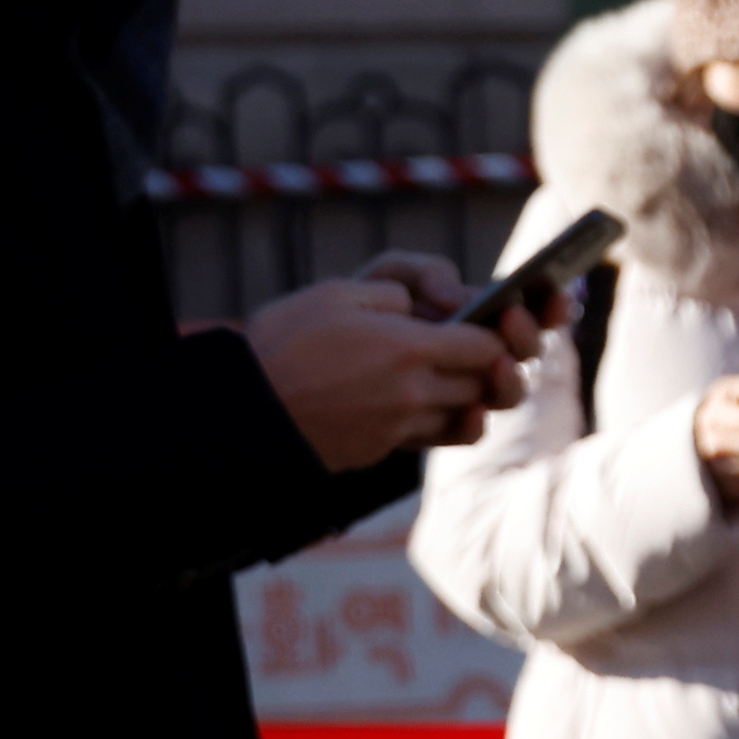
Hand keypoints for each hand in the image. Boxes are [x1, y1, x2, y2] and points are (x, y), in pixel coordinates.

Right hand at [249, 252, 526, 468]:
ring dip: (468, 392)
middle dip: (488, 363)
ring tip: (452, 369)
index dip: (496, 333)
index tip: (489, 322)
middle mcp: (413, 393)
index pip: (487, 346)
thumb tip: (437, 305)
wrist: (242, 410)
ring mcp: (400, 427)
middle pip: (484, 383)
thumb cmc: (284, 341)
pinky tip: (428, 400)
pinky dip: (443, 420)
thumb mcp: (338, 291)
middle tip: (479, 346)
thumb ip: (399, 288)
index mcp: (408, 348)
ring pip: (466, 413)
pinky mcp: (383, 449)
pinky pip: (435, 436)